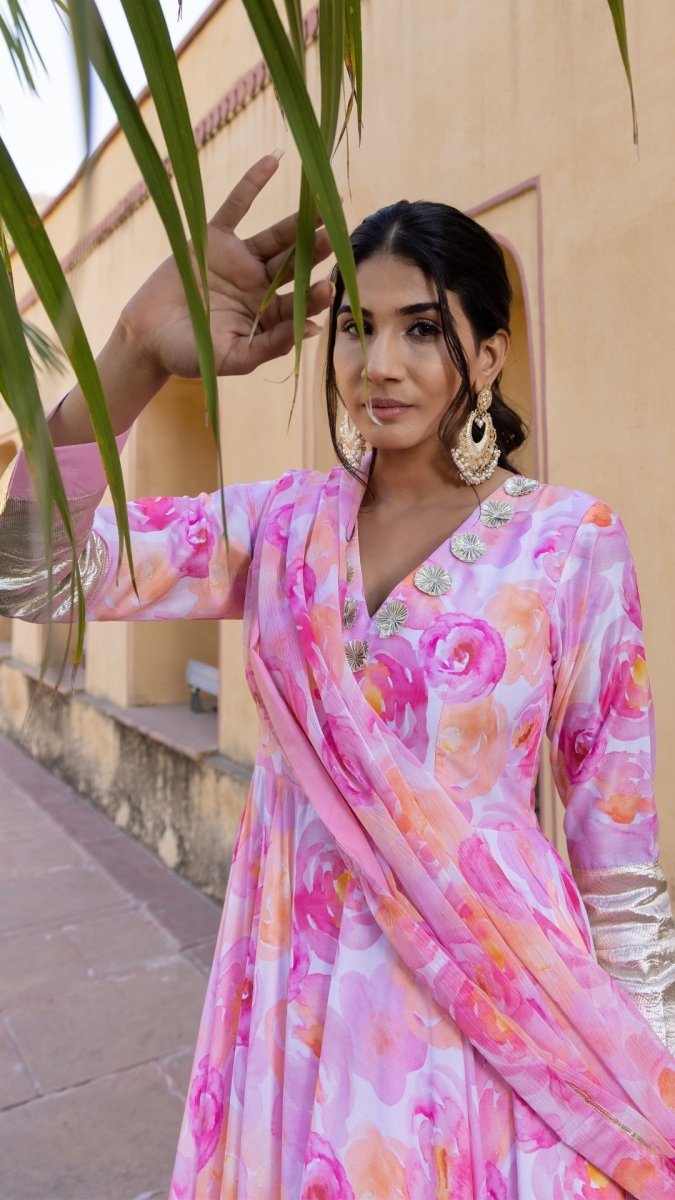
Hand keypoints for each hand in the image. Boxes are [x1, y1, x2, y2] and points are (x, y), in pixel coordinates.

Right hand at [119, 153, 333, 379]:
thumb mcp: (232, 358)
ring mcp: (239, 260)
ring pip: (275, 238)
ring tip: (323, 206)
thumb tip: (311, 329)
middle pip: (294, 265)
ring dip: (297, 223)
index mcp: (267, 316)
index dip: (314, 294)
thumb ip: (270, 345)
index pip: (298, 302)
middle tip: (336, 236)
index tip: (328, 286)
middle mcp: (259, 286)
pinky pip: (236, 206)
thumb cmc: (190, 356)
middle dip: (315, 252)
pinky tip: (274, 161)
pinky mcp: (214, 239)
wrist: (147, 337)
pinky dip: (252, 184)